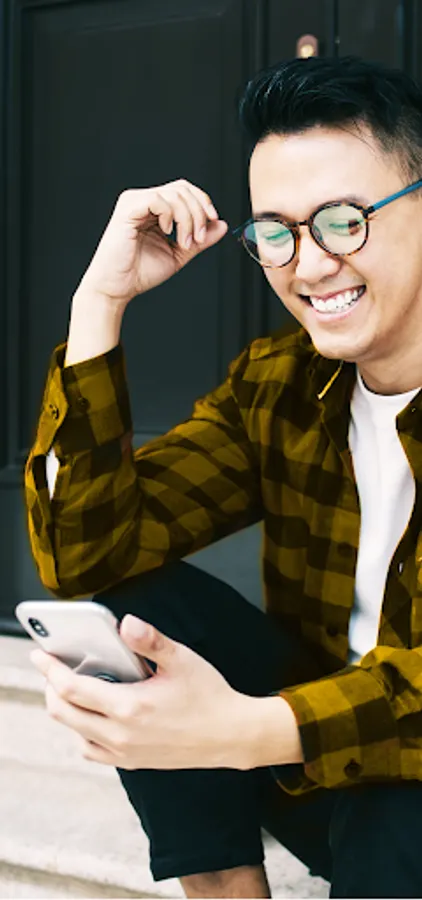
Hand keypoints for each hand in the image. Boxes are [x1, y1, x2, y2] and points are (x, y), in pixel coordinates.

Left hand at [30, 614, 259, 770]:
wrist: (232, 735)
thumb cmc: (209, 696)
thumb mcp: (181, 659)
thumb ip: (150, 641)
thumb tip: (126, 623)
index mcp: (130, 707)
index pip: (72, 689)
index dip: (51, 670)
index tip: (39, 656)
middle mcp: (122, 735)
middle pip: (65, 713)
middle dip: (52, 687)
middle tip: (52, 668)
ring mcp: (125, 753)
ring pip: (76, 733)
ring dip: (67, 710)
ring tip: (73, 687)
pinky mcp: (133, 763)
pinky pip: (93, 750)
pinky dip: (83, 731)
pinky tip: (95, 714)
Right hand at [75, 180, 227, 307]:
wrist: (118, 287)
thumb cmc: (141, 272)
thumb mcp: (179, 253)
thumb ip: (200, 240)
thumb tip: (221, 224)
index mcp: (154, 209)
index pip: (184, 191)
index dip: (203, 202)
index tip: (213, 221)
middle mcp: (144, 200)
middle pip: (182, 188)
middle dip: (199, 212)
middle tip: (199, 238)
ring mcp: (134, 202)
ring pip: (174, 194)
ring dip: (188, 219)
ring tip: (184, 243)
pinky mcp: (128, 208)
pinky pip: (158, 200)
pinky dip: (171, 216)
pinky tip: (167, 233)